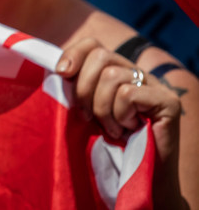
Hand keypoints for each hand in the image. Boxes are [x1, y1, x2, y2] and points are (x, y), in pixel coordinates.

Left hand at [56, 39, 181, 158]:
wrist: (140, 178)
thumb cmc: (108, 145)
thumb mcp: (86, 110)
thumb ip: (75, 87)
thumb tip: (56, 67)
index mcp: (116, 71)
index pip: (92, 44)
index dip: (73, 54)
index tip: (60, 74)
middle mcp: (137, 73)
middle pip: (100, 55)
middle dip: (84, 87)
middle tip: (87, 116)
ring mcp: (155, 85)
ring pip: (112, 75)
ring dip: (102, 107)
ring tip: (111, 128)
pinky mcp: (168, 101)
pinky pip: (128, 94)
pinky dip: (120, 114)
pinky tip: (127, 129)